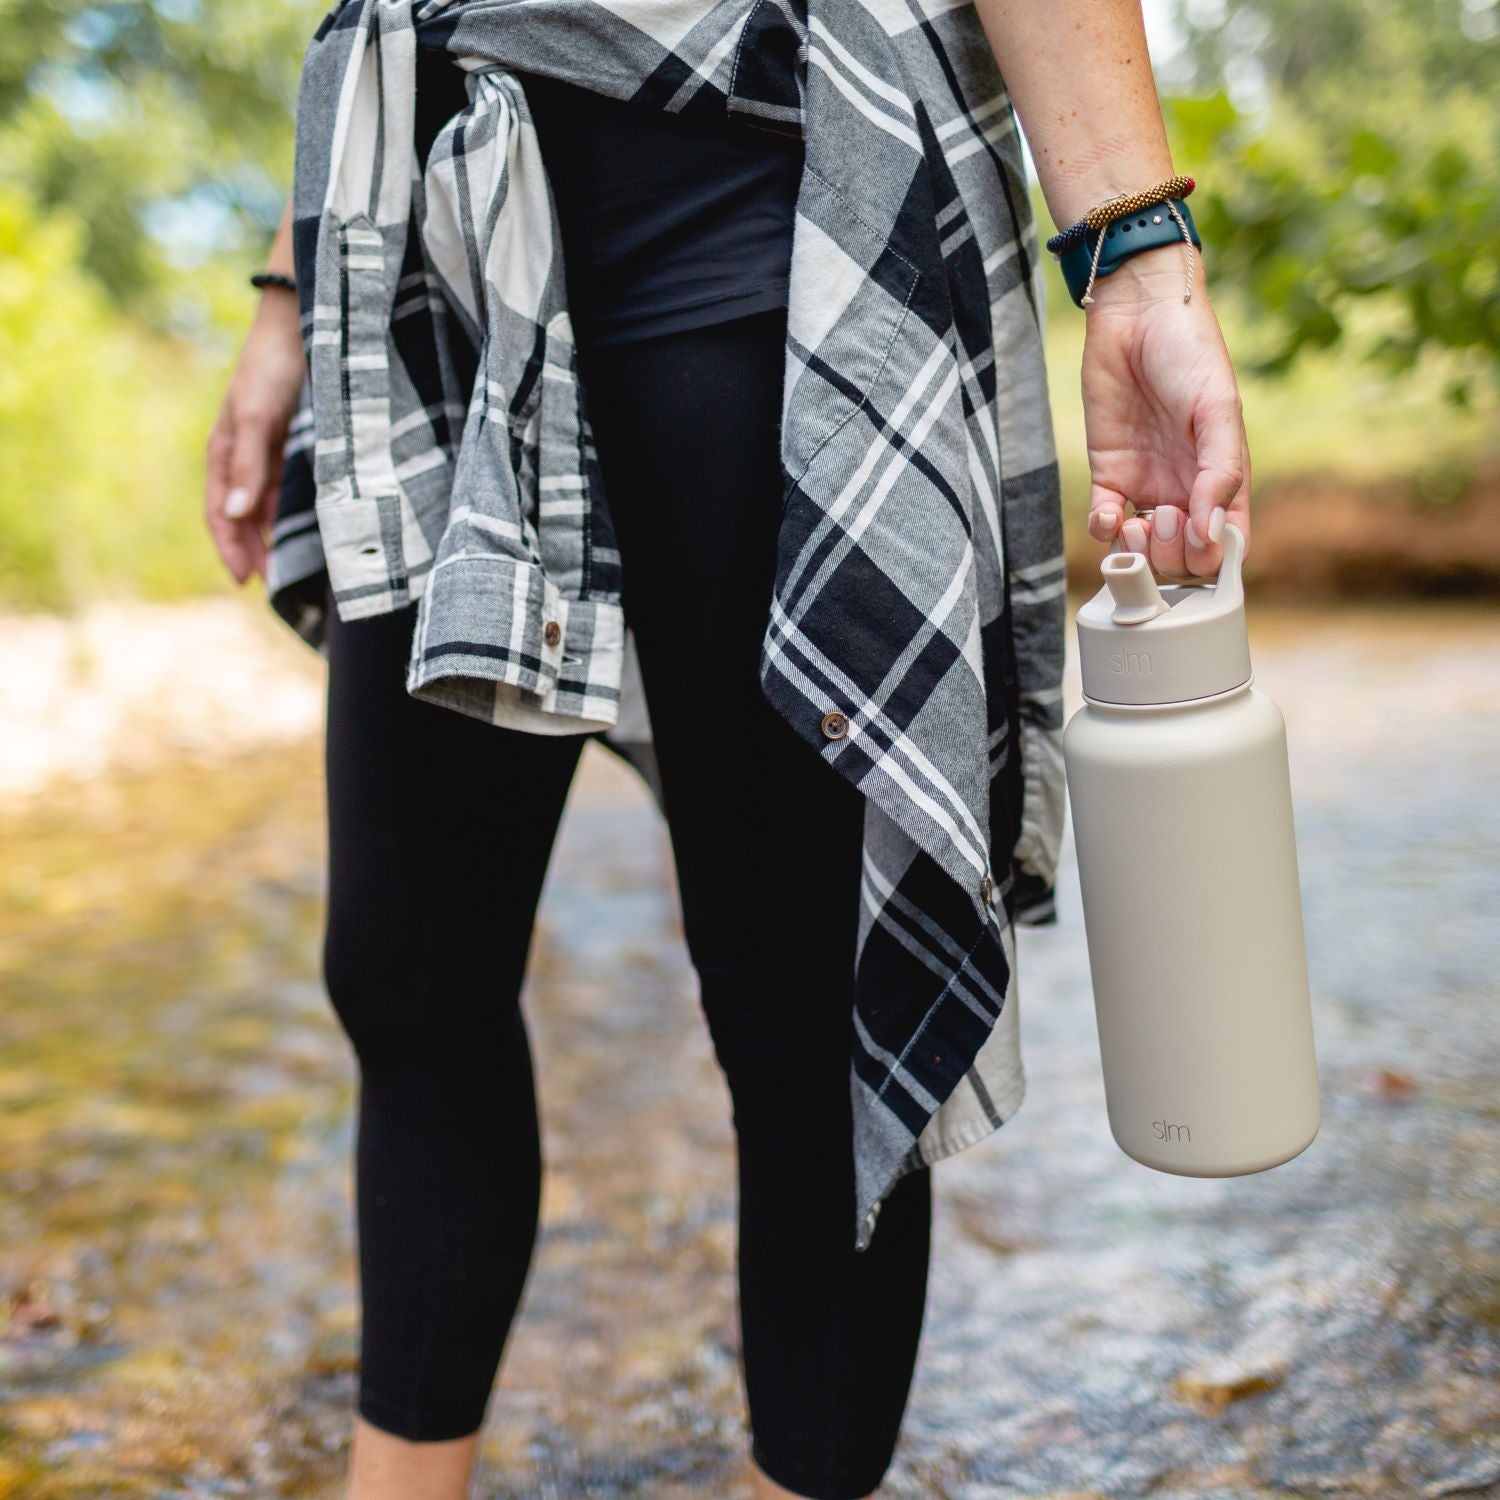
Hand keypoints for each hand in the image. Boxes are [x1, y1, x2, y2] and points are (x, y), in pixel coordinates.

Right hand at [204, 290, 305, 583]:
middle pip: (239, 516)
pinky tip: (297, 531)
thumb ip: (249, 465)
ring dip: (267, 537)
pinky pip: (279, 489)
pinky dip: (283, 514)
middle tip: (269, 588)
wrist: (297, 328)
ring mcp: (261, 451)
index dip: (230, 548)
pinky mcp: (284, 444)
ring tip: (283, 569)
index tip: (246, 582)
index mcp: (223, 452)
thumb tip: (240, 516)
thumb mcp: (255, 417)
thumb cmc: (270, 369)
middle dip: (249, 551)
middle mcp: (239, 456)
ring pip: (260, 506)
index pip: (221, 513)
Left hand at [1079, 244, 1249, 577]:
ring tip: (1135, 524)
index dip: (1214, 558)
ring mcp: (1146, 484)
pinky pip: (1104, 522)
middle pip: (1182, 557)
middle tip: (1166, 518)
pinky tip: (1108, 514)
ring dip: (1139, 552)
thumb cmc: (1190, 353)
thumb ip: (1220, 472)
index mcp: (1223, 478)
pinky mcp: (1108, 472)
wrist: (1137, 315)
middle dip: (1174, 555)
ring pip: (1143, 548)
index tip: (1201, 540)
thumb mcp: (1219, 409)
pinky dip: (1103, 531)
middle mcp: (1186, 489)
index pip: (1225, 544)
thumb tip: (1211, 535)